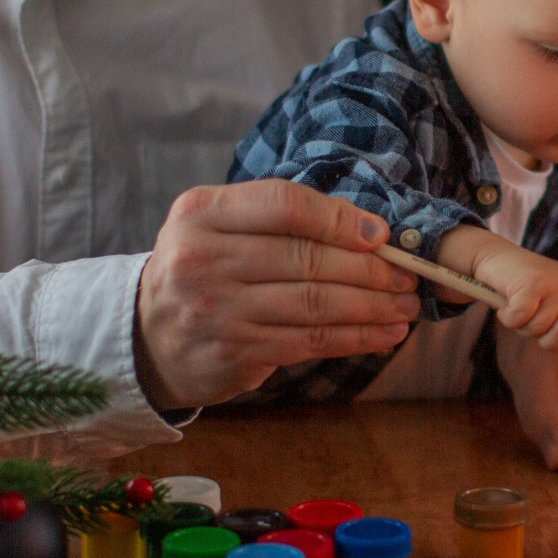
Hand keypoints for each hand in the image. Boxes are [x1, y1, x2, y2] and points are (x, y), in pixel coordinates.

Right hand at [134, 180, 420, 408]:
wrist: (149, 338)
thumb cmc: (203, 271)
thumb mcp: (219, 227)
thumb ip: (278, 218)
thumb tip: (368, 228)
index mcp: (201, 213)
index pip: (284, 205)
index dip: (340, 218)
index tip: (381, 234)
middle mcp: (202, 259)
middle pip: (306, 259)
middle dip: (369, 268)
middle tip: (407, 275)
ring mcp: (217, 310)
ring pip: (316, 304)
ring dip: (373, 306)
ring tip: (406, 306)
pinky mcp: (235, 353)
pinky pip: (311, 342)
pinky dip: (356, 337)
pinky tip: (385, 333)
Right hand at [455, 234, 557, 355]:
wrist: (499, 258)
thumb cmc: (532, 288)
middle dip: (544, 336)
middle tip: (534, 317)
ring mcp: (556, 283)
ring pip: (539, 330)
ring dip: (523, 326)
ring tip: (521, 306)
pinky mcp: (532, 283)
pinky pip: (520, 319)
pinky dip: (509, 318)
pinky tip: (507, 303)